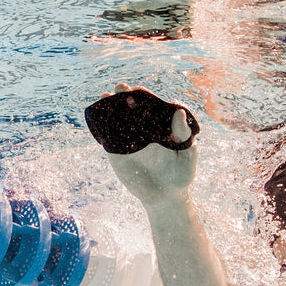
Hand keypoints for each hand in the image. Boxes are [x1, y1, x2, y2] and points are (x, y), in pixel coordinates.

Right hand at [102, 84, 197, 204]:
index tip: (140, 91)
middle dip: (124, 94)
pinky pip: (107, 136)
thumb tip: (179, 111)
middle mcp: (143, 128)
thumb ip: (184, 134)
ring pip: (117, 118)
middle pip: (131, 107)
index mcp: (160, 125)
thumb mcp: (187, 155)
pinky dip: (102, 125)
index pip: (151, 105)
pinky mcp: (117, 152)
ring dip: (109, 105)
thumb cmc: (181, 174)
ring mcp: (129, 139)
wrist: (164, 197)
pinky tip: (98, 116)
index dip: (144, 95)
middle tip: (121, 89)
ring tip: (105, 97)